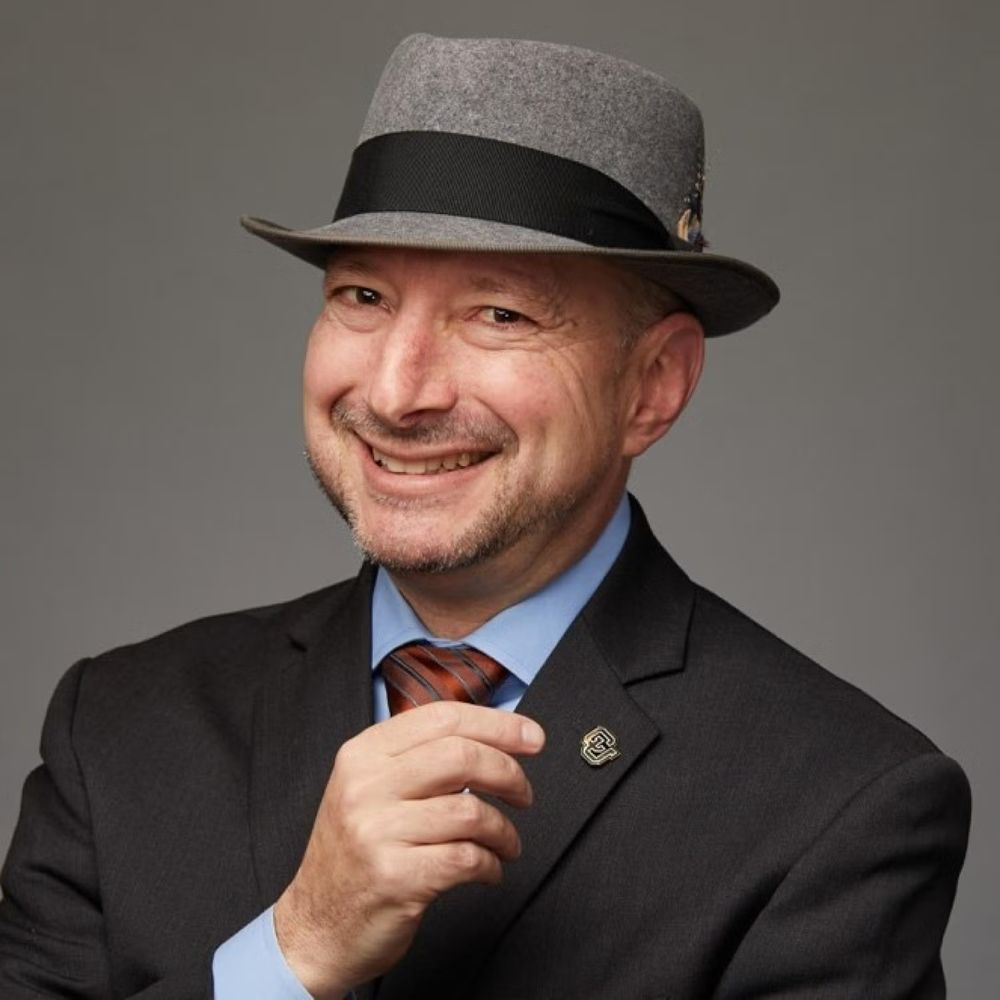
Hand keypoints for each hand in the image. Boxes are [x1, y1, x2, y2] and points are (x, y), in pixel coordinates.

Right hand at [273, 702, 545, 997]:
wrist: (315, 926)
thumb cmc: (356, 853)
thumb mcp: (370, 789)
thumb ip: (418, 757)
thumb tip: (493, 735)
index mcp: (364, 754)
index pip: (442, 717)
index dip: (498, 724)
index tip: (532, 737)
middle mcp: (365, 786)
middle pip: (461, 755)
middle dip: (509, 772)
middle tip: (524, 793)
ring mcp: (376, 831)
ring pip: (470, 811)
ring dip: (504, 830)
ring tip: (506, 843)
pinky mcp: (394, 877)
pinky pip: (466, 858)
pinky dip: (491, 864)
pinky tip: (488, 869)